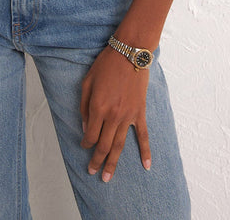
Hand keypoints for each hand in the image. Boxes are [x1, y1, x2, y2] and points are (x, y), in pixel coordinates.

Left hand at [80, 45, 150, 181]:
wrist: (129, 53)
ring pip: (120, 145)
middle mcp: (113, 116)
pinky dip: (145, 152)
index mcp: (98, 108)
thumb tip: (85, 126)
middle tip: (93, 172)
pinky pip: (143, 136)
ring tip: (108, 177)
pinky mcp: (139, 112)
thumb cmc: (105, 65)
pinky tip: (146, 166)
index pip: (90, 135)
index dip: (85, 143)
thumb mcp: (87, 82)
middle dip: (97, 160)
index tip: (83, 145)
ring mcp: (128, 116)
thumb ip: (84, 106)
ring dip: (113, 163)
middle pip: (104, 145)